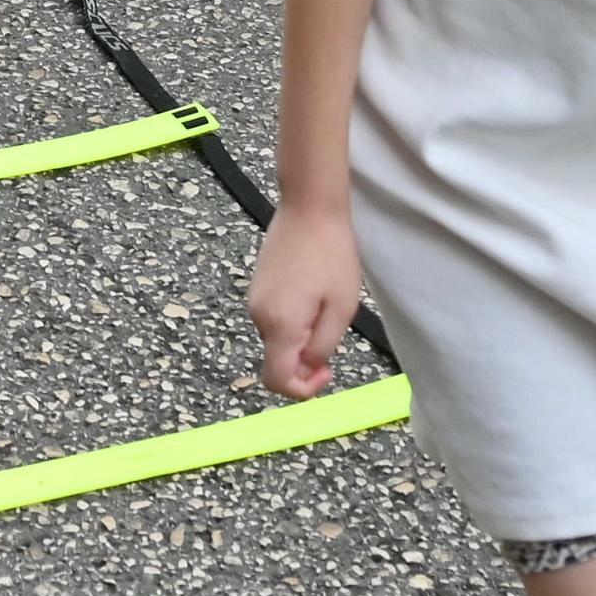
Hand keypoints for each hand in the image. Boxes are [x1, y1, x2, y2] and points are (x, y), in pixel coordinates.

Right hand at [248, 197, 365, 398]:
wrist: (309, 205)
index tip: (327, 371)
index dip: (302, 390)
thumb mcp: (341, 307)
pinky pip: (273, 317)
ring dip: (301, 336)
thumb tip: (309, 367)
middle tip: (333, 331)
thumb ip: (323, 346)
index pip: (277, 380)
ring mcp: (254, 298)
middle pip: (277, 360)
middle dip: (305, 359)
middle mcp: (258, 315)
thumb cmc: (332, 254)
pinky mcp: (257, 284)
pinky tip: (313, 293)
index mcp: (280, 325)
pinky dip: (292, 319)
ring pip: (277, 338)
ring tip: (326, 304)